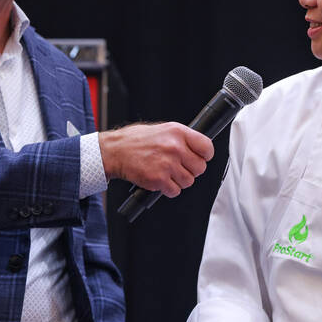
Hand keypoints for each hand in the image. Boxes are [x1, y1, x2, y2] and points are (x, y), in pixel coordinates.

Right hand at [98, 122, 212, 196]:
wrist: (115, 151)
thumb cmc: (136, 140)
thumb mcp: (163, 130)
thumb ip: (182, 139)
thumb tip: (198, 149)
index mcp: (178, 132)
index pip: (207, 147)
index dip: (205, 155)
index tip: (200, 157)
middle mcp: (174, 147)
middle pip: (200, 168)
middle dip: (191, 170)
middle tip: (179, 167)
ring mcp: (167, 164)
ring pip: (188, 181)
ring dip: (179, 181)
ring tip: (166, 172)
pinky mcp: (158, 180)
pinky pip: (175, 191)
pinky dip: (169, 189)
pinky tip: (160, 180)